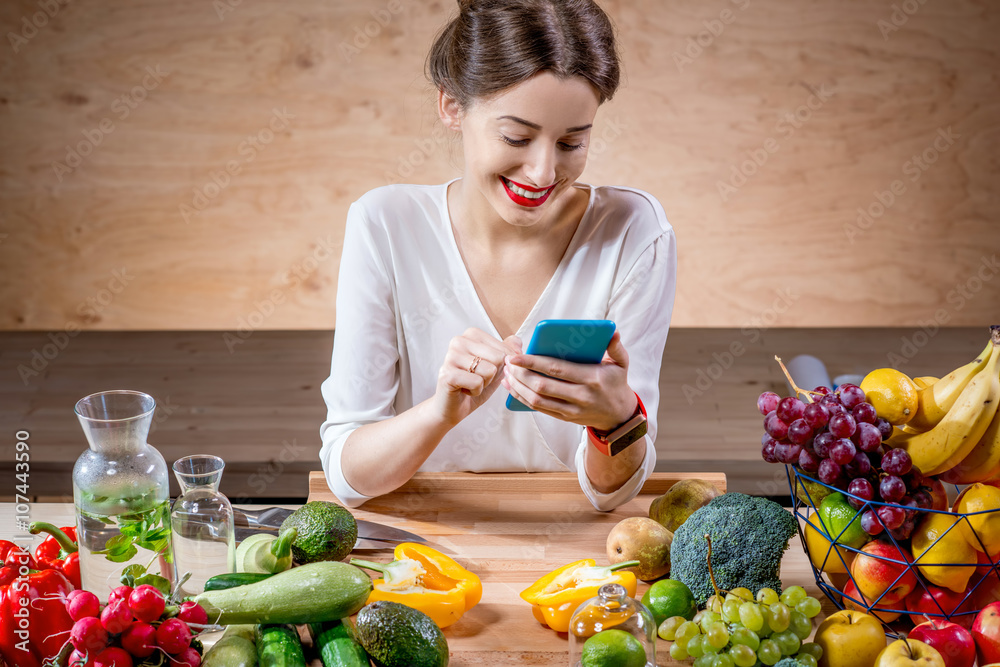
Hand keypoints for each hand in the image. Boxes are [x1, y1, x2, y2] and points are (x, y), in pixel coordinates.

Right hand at [432, 327, 521, 426]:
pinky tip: (464, 390)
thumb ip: (509, 351)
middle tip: (477, 378)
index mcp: (471, 334)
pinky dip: (476, 391)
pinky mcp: (448, 374)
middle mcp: (459, 341)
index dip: (502, 366)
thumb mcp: (496, 366)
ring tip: (470, 383)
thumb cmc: (474, 384)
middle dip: (493, 375)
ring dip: (484, 383)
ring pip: (489, 371)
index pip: (504, 349)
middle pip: (498, 358)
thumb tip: (519, 348)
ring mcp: (451, 356)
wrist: (453, 406)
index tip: (485, 369)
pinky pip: (478, 383)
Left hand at [502, 330, 635, 430]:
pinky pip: (539, 409)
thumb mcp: (621, 363)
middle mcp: (581, 396)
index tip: (516, 356)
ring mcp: (572, 410)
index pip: (556, 369)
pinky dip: (522, 398)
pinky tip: (512, 388)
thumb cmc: (616, 383)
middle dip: (521, 374)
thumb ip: (615, 346)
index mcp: (592, 378)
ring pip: (537, 400)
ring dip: (518, 387)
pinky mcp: (565, 418)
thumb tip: (613, 331)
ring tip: (507, 374)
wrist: (619, 416)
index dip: (533, 362)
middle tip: (508, 362)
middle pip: (542, 385)